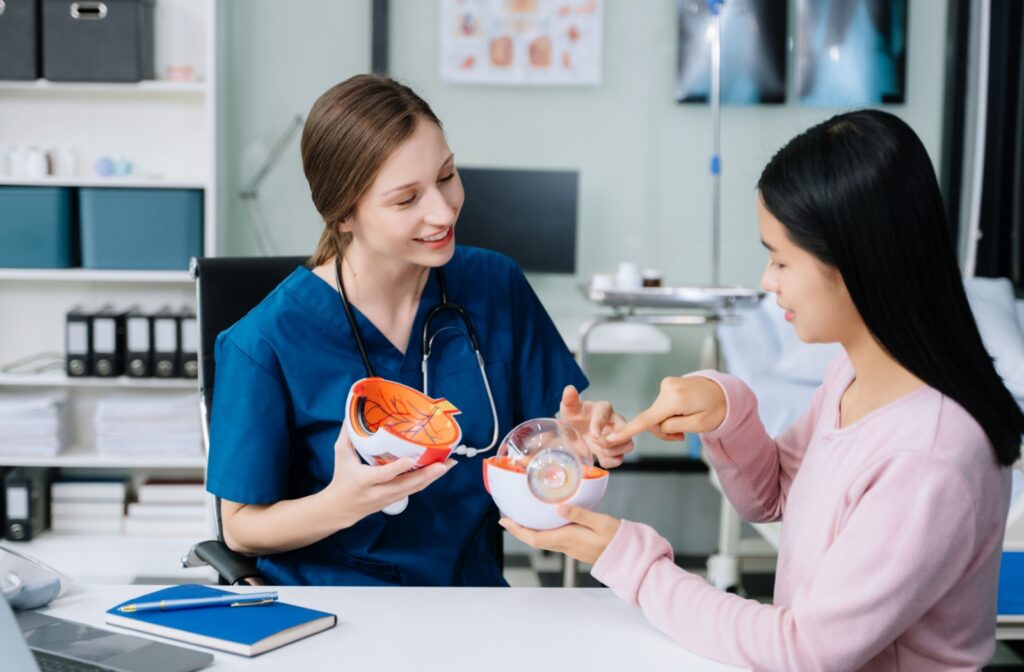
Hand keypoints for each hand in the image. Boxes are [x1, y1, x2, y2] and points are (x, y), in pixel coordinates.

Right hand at [325, 428, 454, 525]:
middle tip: (443, 464)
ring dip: (432, 477)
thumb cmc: (342, 478)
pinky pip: (414, 490)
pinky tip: (439, 470)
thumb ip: (348, 435)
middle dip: (427, 474)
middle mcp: (379, 491)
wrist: (341, 508)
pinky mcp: (395, 499)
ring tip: (448, 464)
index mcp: (364, 480)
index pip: (383, 475)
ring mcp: (389, 498)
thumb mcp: (341, 455)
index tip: (412, 459)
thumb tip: (353, 413)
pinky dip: (427, 480)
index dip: (398, 468)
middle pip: (406, 485)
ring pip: (414, 488)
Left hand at [499, 505, 620, 564]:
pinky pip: (553, 539)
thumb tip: (559, 507)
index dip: (518, 531)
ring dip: (529, 531)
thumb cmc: (617, 539)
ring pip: (543, 540)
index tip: (505, 521)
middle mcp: (566, 545)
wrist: (628, 557)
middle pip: (535, 540)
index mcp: (568, 538)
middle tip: (506, 518)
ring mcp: (570, 547)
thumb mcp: (601, 522)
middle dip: (519, 530)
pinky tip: (544, 522)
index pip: (535, 538)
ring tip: (521, 518)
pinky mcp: (576, 546)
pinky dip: (542, 531)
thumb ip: (580, 514)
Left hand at [558, 385, 633, 467]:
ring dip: (612, 452)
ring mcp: (618, 437)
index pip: (605, 415)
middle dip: (609, 441)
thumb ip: (570, 400)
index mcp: (604, 409)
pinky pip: (620, 459)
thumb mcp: (570, 409)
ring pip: (628, 446)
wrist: (575, 432)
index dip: (599, 426)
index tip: (593, 436)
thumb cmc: (575, 417)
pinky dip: (609, 461)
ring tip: (598, 450)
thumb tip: (569, 389)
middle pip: (624, 432)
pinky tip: (598, 457)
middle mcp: (616, 421)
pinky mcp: (616, 450)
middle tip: (594, 442)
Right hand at [605, 375, 726, 444]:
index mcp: (675, 399)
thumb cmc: (717, 409)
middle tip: (681, 437)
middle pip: (652, 419)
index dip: (628, 431)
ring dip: (667, 423)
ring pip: (656, 413)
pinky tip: (683, 413)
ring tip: (685, 425)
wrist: (726, 391)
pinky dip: (668, 414)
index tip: (610, 439)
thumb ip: (674, 428)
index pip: (647, 419)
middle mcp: (667, 388)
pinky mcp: (668, 385)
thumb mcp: (699, 425)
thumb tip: (657, 426)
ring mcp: (667, 384)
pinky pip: (661, 406)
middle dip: (663, 431)